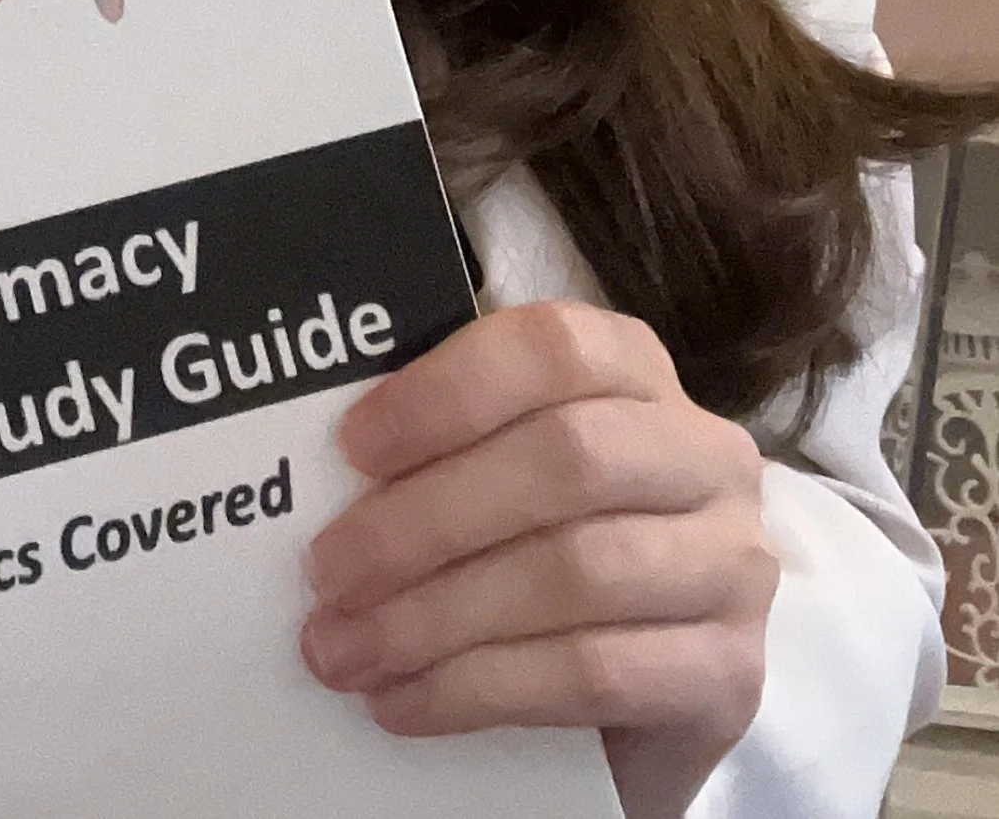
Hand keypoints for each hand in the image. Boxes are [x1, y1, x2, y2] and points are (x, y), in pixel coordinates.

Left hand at [299, 301, 776, 818]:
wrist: (638, 699)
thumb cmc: (541, 550)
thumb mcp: (499, 473)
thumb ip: (441, 447)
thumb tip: (318, 463)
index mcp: (637, 374)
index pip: (553, 349)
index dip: (448, 392)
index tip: (353, 447)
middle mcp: (705, 457)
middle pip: (564, 462)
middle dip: (425, 519)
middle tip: (327, 571)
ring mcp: (731, 568)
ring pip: (575, 573)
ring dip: (436, 615)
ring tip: (345, 648)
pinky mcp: (730, 677)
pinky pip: (595, 673)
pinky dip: (481, 688)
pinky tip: (407, 700)